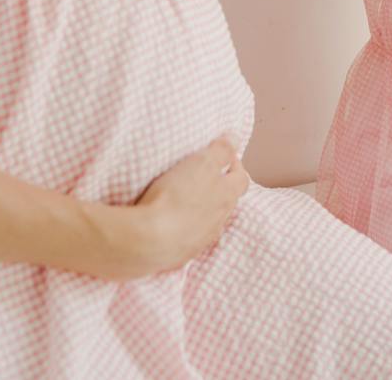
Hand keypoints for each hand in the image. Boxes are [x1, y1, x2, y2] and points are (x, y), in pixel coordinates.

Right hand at [127, 137, 249, 274]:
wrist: (150, 239)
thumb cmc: (177, 196)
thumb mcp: (201, 163)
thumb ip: (220, 150)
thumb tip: (234, 138)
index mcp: (227, 196)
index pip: (241, 179)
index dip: (235, 165)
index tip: (224, 156)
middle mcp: (219, 220)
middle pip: (228, 202)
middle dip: (220, 188)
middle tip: (205, 176)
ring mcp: (202, 240)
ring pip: (210, 222)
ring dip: (202, 210)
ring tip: (185, 199)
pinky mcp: (182, 254)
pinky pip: (190, 239)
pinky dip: (185, 229)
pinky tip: (171, 223)